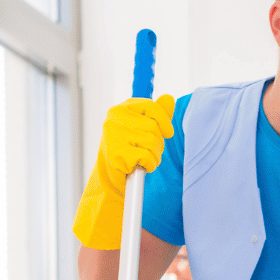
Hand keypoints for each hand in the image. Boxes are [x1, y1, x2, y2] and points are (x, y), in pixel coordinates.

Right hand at [71, 94, 175, 249]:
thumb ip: (157, 114)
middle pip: (153, 128)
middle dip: (157, 144)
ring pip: (151, 142)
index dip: (164, 121)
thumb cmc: (128, 152)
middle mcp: (114, 118)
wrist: (110, 180)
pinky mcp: (116, 153)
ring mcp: (113, 135)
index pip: (151, 106)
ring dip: (152, 156)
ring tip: (140, 160)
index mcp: (121, 109)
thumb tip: (169, 98)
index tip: (168, 133)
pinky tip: (136, 167)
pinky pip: (146, 157)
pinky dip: (147, 165)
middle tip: (146, 152)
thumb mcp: (142, 130)